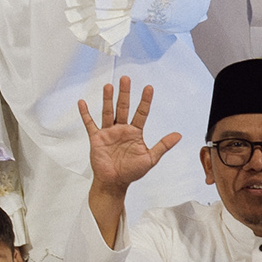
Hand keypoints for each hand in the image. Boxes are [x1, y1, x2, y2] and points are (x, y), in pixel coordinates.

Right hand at [77, 77, 181, 193]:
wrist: (114, 183)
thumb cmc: (132, 172)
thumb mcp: (150, 158)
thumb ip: (163, 145)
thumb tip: (178, 135)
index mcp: (135, 133)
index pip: (141, 113)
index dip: (145, 101)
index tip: (149, 88)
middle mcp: (121, 129)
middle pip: (123, 107)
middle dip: (125, 93)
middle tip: (126, 79)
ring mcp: (108, 132)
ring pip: (108, 112)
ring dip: (108, 99)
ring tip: (108, 86)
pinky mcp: (96, 138)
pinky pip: (90, 123)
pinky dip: (85, 114)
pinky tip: (82, 103)